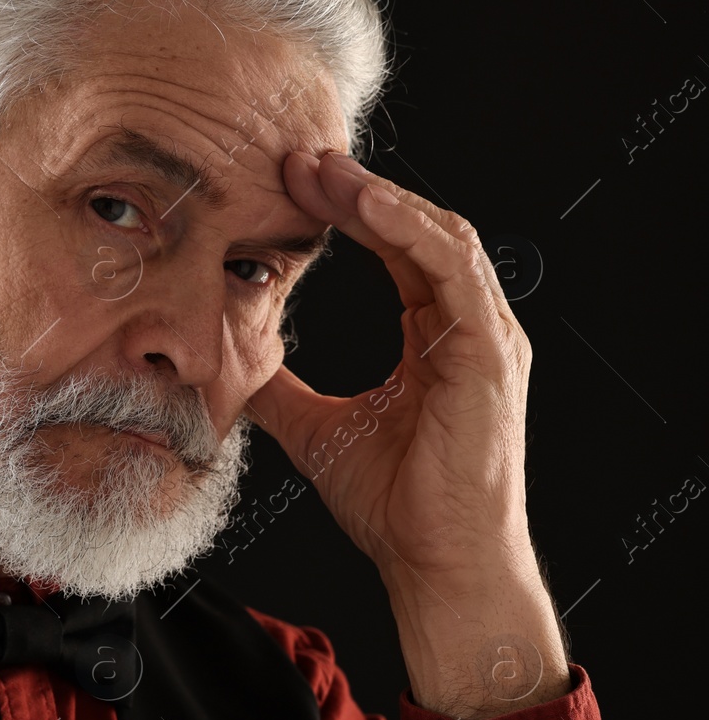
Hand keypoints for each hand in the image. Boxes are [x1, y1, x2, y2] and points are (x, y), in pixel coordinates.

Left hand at [245, 150, 568, 718]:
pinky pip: (452, 269)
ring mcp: (486, 337)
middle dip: (357, 191)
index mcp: (437, 339)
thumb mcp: (318, 432)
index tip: (288, 183)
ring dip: (377, 198)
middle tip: (296, 156)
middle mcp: (468, 328)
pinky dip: (407, 230)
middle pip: (415, 232)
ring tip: (321, 168)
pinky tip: (362, 205)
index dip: (347, 213)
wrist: (435, 563)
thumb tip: (229, 368)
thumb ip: (283, 392)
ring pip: (437, 236)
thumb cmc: (395, 507)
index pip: (395, 252)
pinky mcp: (489, 352)